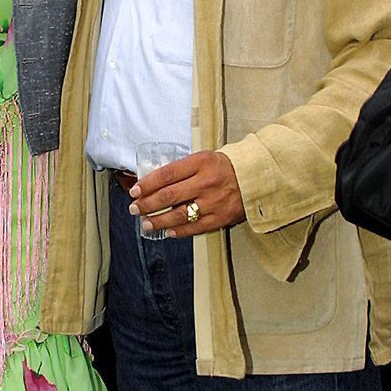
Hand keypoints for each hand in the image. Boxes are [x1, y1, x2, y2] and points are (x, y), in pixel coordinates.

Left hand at [129, 150, 245, 237]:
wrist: (255, 178)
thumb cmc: (225, 168)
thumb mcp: (203, 159)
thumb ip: (182, 170)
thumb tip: (153, 183)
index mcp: (201, 163)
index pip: (167, 174)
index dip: (147, 184)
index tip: (135, 191)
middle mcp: (206, 182)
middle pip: (169, 196)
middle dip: (147, 204)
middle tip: (135, 208)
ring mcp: (213, 202)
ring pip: (179, 215)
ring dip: (159, 221)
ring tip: (146, 223)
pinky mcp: (221, 217)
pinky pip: (195, 227)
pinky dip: (179, 231)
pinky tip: (168, 232)